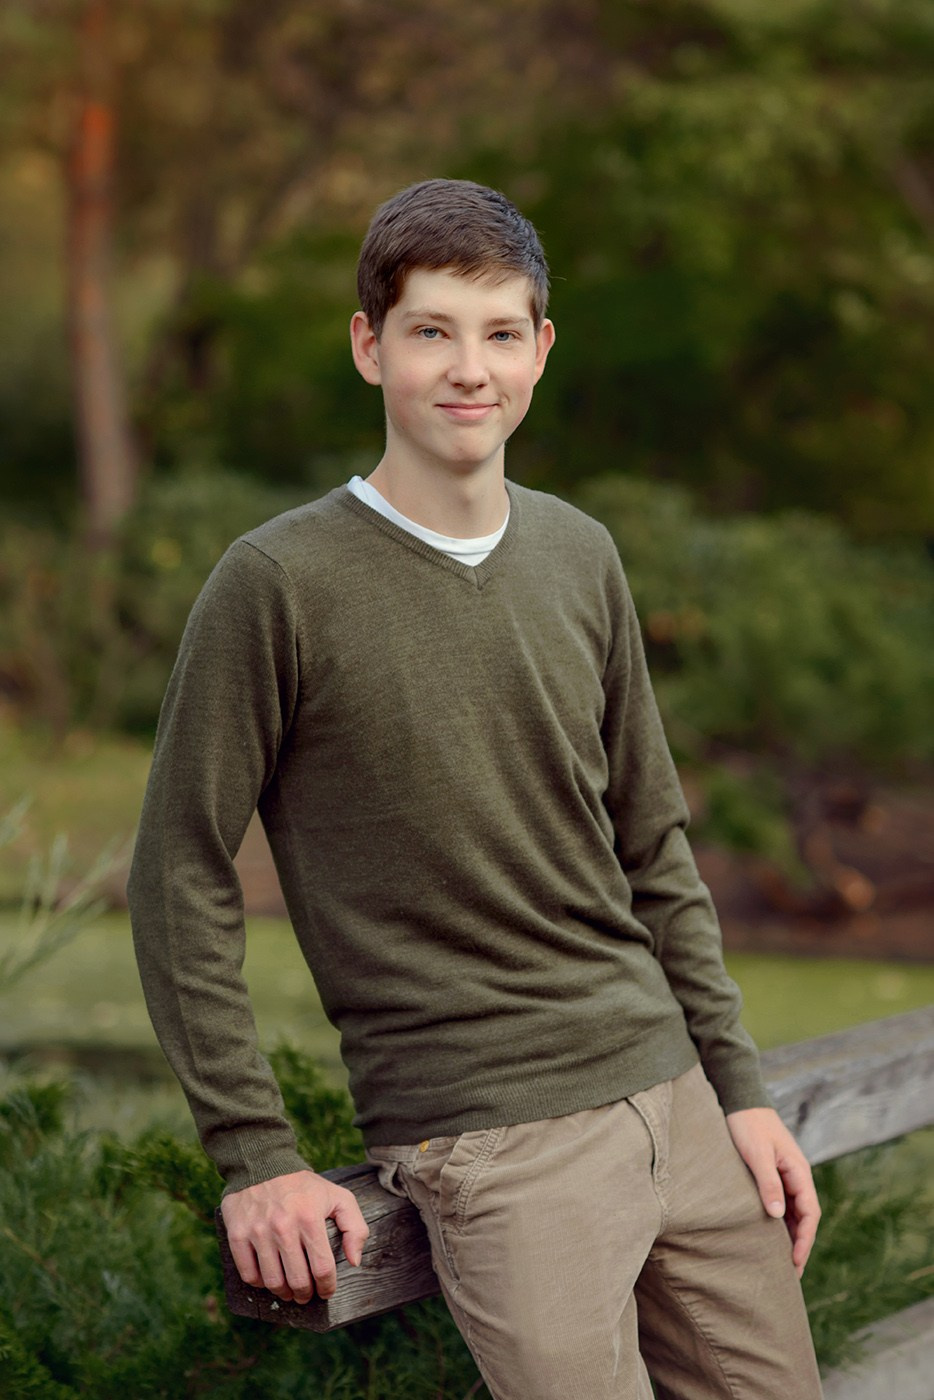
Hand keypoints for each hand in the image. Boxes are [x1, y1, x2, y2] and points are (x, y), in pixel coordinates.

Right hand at [221, 1169, 368, 1302]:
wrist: (263, 1163)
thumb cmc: (304, 1186)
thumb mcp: (338, 1196)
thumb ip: (355, 1227)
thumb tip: (354, 1261)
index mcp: (310, 1218)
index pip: (322, 1269)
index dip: (327, 1287)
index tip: (327, 1290)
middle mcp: (283, 1227)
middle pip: (297, 1281)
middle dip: (306, 1294)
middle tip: (307, 1294)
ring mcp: (258, 1232)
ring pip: (273, 1282)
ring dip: (284, 1293)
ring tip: (290, 1290)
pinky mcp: (237, 1234)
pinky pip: (249, 1274)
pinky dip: (260, 1283)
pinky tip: (269, 1277)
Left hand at [726, 1107, 819, 1277]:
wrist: (740, 1099)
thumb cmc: (748, 1125)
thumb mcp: (757, 1154)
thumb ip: (768, 1183)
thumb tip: (777, 1216)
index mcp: (799, 1171)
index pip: (810, 1213)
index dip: (804, 1240)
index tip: (795, 1262)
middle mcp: (796, 1175)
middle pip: (805, 1217)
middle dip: (800, 1245)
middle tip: (790, 1274)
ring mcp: (786, 1175)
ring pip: (794, 1212)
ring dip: (790, 1235)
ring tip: (781, 1262)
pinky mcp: (773, 1174)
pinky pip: (782, 1203)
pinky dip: (779, 1222)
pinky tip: (769, 1236)